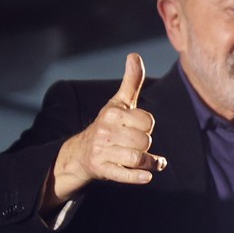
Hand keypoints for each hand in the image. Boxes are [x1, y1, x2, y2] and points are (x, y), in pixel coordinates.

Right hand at [46, 53, 166, 206]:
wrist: (81, 153)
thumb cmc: (107, 125)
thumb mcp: (118, 103)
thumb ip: (131, 81)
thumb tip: (135, 55)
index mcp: (112, 113)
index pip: (147, 121)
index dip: (147, 126)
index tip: (138, 127)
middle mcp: (105, 132)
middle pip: (144, 140)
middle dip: (146, 144)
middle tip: (137, 144)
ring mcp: (103, 152)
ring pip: (137, 157)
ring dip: (149, 162)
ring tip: (153, 162)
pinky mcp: (102, 170)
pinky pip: (124, 175)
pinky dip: (138, 176)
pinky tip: (149, 175)